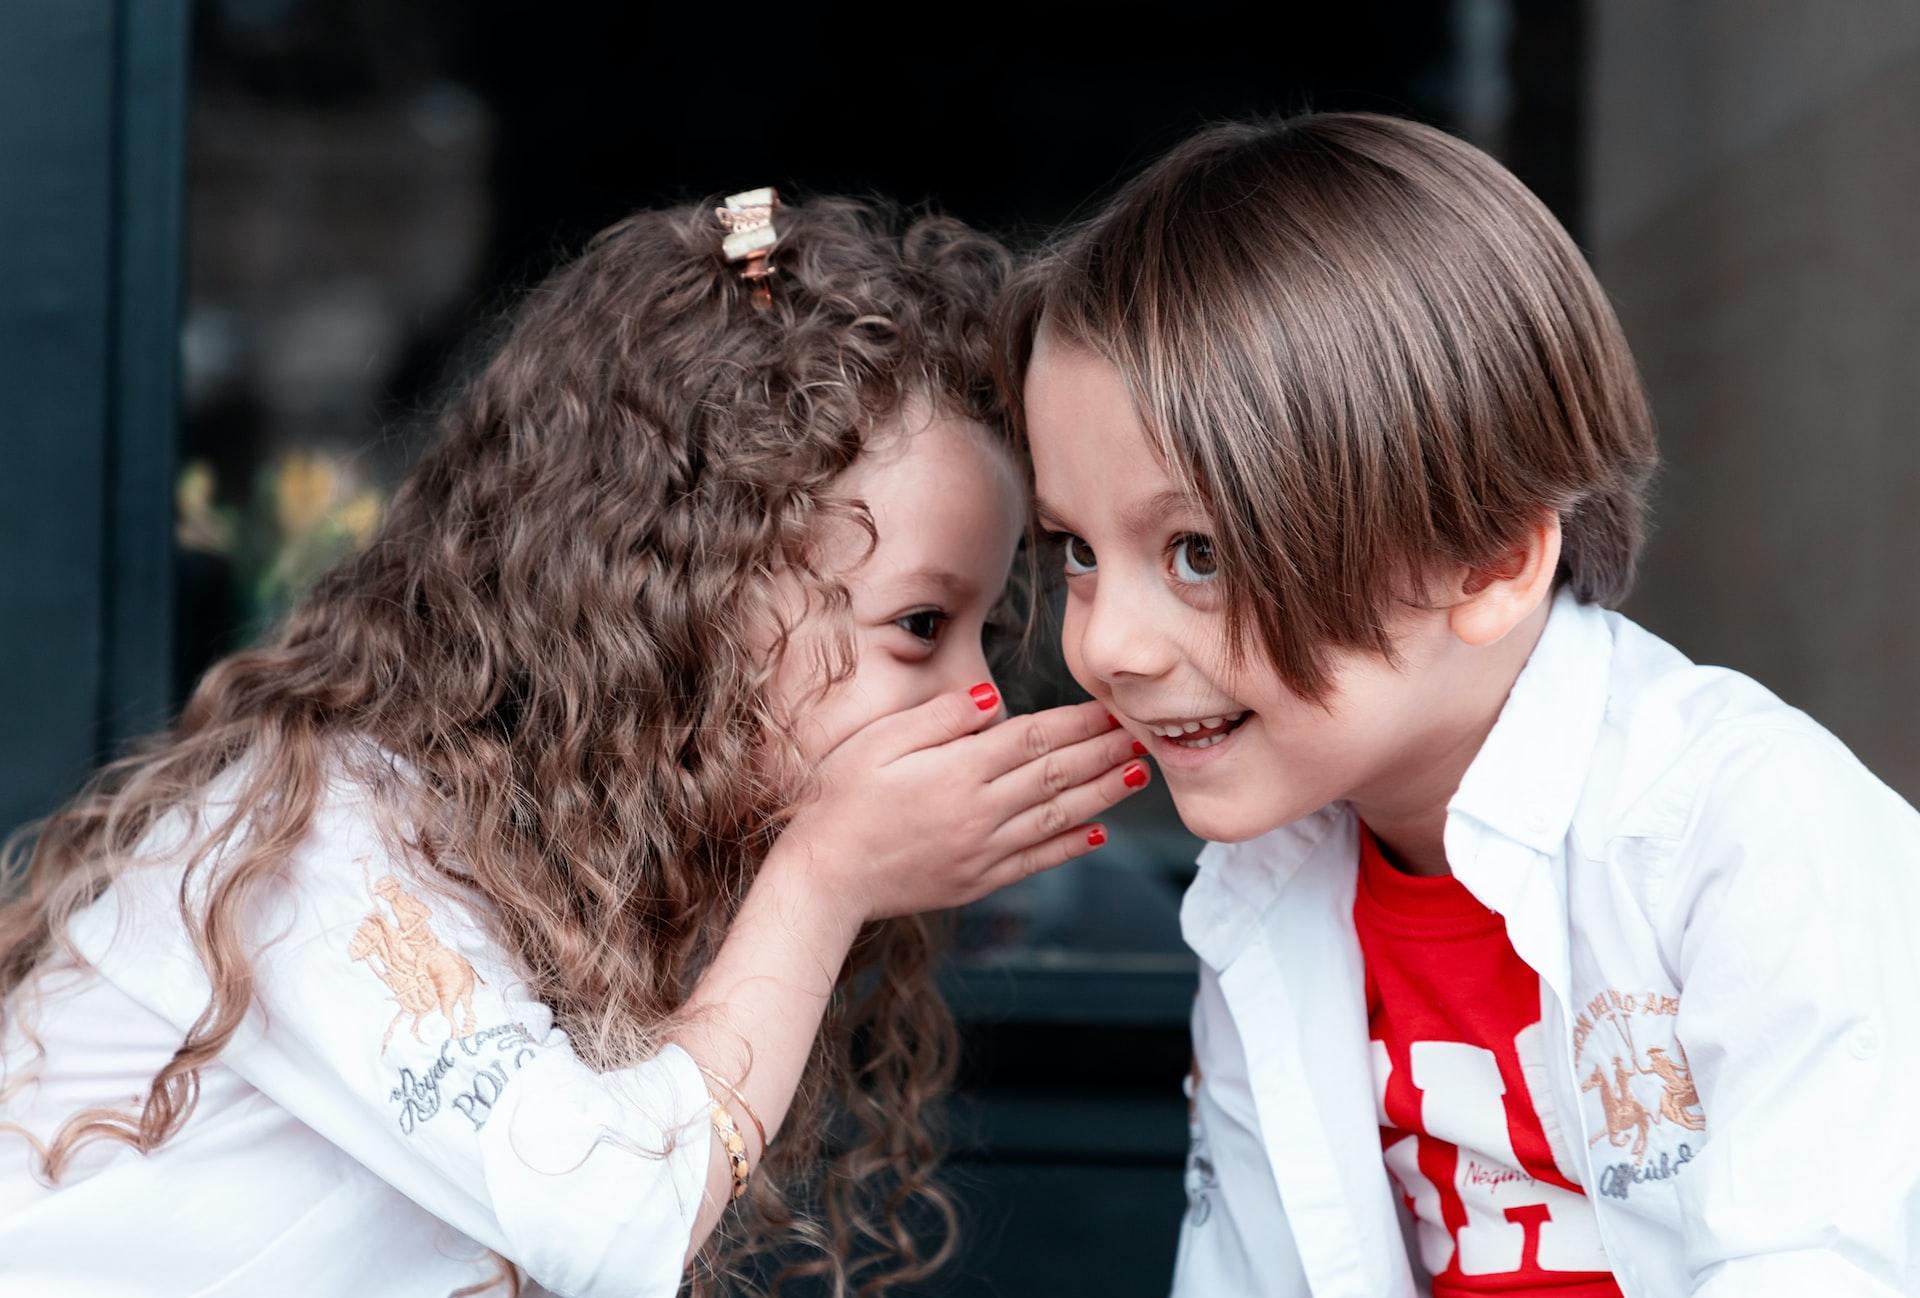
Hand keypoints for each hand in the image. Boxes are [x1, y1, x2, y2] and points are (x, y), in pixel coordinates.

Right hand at [772, 685, 1149, 923]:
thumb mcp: (879, 742)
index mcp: (958, 771)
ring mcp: (982, 851)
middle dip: (1104, 752)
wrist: (824, 877)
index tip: (1111, 708)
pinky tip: (1097, 834)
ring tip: (1137, 776)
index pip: (1033, 738)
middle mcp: (980, 812)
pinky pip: (1036, 861)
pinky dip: (1069, 847)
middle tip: (1144, 734)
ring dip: (1102, 796)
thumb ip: (940, 718)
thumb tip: (994, 699)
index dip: (1077, 722)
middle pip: (1056, 774)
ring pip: (1056, 817)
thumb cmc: (839, 799)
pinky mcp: (977, 881)